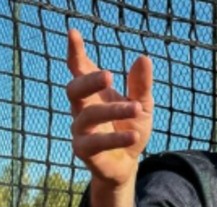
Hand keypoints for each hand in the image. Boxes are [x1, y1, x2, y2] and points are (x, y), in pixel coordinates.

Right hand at [66, 28, 153, 190]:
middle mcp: (81, 108)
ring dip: (114, 110)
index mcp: (93, 93)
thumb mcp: (142, 105)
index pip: (78, 69)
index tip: (73, 33)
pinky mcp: (84, 151)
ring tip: (137, 108)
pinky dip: (116, 138)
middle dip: (89, 81)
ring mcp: (80, 130)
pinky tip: (134, 134)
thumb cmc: (129, 127)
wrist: (128, 163)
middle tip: (109, 75)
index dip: (74, 52)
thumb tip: (143, 58)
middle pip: (74, 89)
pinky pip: (96, 143)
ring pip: (89, 116)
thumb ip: (141, 85)